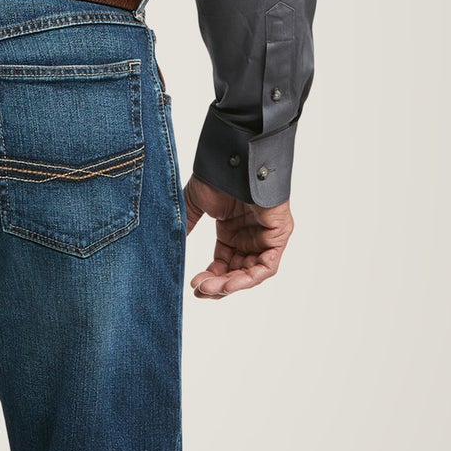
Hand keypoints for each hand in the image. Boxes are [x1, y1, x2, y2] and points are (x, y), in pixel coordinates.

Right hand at [183, 173, 292, 297]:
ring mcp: (264, 237)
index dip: (209, 277)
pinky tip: (229, 282)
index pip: (223, 263)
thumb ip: (187, 225)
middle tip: (200, 291)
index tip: (193, 286)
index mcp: (231, 231)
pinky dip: (249, 277)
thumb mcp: (196, 205)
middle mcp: (249, 237)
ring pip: (250, 272)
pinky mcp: (278, 235)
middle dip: (218, 284)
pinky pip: (267, 265)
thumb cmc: (217, 176)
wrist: (234, 159)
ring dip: (231, 284)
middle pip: (236, 271)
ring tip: (211, 288)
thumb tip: (171, 246)